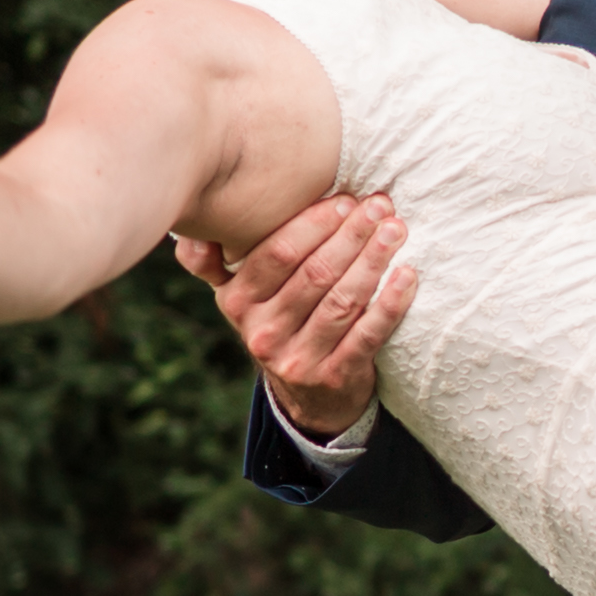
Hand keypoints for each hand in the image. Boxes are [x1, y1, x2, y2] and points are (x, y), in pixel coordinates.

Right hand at [175, 193, 415, 437]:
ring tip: (395, 229)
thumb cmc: (279, 320)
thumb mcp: (240, 295)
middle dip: (351, 235)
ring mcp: (299, 358)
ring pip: (343, 301)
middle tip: (380, 205)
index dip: (315, 224)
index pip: (278, 255)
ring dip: (373, 260)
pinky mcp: (335, 376)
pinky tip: (407, 274)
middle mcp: (263, 332)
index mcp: (237, 302)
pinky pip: (369, 334)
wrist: (306, 395)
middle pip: (315, 275)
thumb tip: (188, 234)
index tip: (346, 200)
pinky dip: (391, 302)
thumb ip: (214, 262)